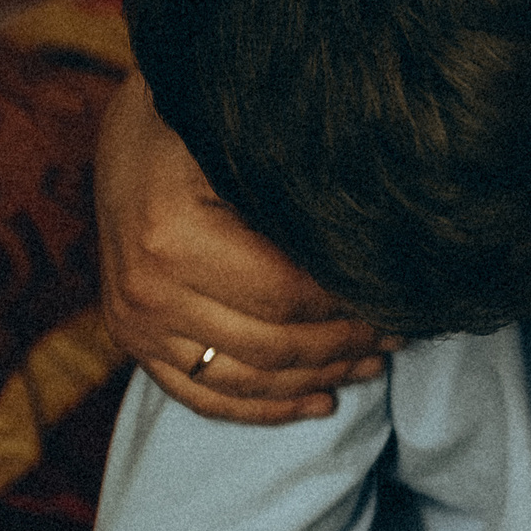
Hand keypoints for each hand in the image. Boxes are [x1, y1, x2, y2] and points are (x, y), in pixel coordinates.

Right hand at [96, 73, 391, 422]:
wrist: (134, 126)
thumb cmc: (202, 121)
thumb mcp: (246, 144)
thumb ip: (302, 198)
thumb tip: (381, 245)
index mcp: (173, 239)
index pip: (287, 298)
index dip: (350, 308)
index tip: (397, 300)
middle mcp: (146, 291)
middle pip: (272, 346)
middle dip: (345, 346)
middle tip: (399, 334)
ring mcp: (134, 323)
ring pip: (244, 380)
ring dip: (317, 379)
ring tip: (373, 365)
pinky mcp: (131, 340)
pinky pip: (203, 396)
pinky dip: (264, 409)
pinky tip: (319, 404)